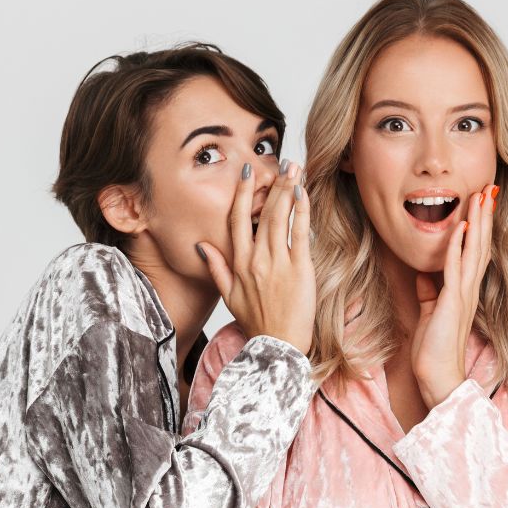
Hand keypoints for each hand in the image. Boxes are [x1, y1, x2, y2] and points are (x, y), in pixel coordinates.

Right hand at [195, 160, 315, 354]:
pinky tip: (305, 194)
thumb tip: (202, 245)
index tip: (250, 174)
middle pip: (264, 213)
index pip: (238, 220)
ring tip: (296, 170)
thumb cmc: (256, 322)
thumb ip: (216, 267)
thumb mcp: (229, 295)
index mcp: (239, 263)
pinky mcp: (299, 270)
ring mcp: (278, 263)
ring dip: (289, 190)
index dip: (244, 194)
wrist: (277, 345)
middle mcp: (256, 259)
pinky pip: (300, 233)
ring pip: (281, 218)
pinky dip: (302, 211)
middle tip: (284, 162)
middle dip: (274, 184)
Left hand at [411, 185, 497, 408]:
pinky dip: (457, 247)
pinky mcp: (451, 304)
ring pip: (474, 251)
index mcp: (465, 292)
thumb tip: (424, 276)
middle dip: (485, 215)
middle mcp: (469, 290)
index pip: (476, 252)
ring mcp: (463, 296)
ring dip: (478, 222)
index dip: (481, 226)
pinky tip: (461, 227)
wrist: (437, 377)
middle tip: (490, 188)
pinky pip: (455, 269)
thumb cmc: (434, 350)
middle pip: (481, 245)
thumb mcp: (430, 314)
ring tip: (482, 196)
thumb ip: (430, 293)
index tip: (483, 202)